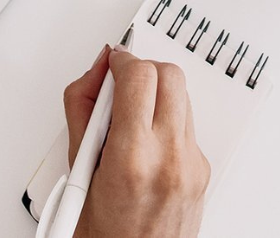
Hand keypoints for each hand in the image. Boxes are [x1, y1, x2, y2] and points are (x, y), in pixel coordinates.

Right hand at [62, 45, 209, 237]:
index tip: (111, 64)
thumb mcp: (77, 173)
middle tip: (121, 87)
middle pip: (170, 75)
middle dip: (143, 71)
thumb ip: (82, 110)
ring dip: (157, 95)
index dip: (122, 61)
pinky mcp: (202, 172)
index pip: (140, 76)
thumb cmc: (103, 236)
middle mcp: (169, 159)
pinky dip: (167, 122)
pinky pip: (188, 126)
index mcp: (132, 159)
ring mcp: (191, 165)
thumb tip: (95, 72)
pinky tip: (146, 144)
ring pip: (183, 96)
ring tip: (131, 121)